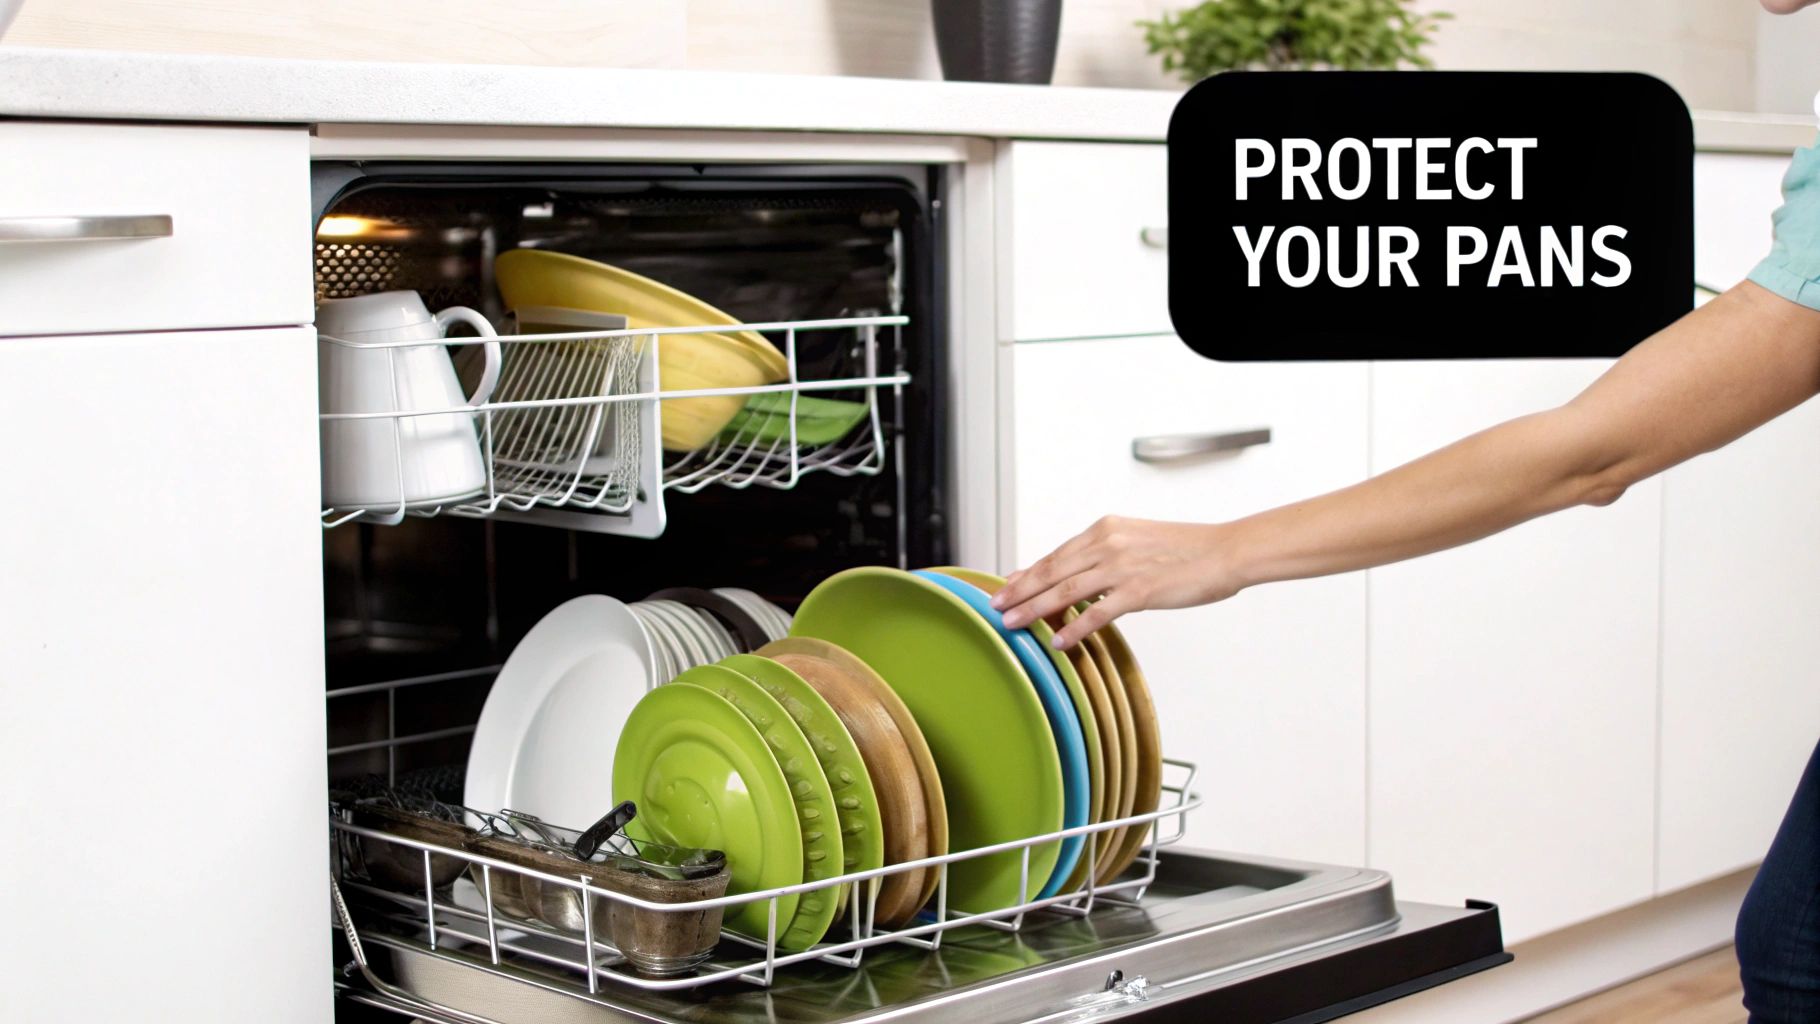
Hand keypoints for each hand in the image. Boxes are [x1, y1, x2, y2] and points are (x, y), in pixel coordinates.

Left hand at [990, 515, 1243, 647]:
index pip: (1057, 554)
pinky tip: (1058, 642)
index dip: (1028, 572)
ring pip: (1066, 590)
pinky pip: (1098, 612)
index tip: (1006, 586)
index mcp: (1106, 529)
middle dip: (1020, 590)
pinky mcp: (1140, 589)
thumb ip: (1109, 554)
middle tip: (995, 607)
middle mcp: (1108, 543)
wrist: (1226, 550)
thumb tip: (1083, 574)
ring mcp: (1122, 566)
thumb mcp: (1140, 540)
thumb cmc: (1188, 550)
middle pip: (1052, 569)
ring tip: (1012, 624)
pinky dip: (1075, 628)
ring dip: (1034, 609)